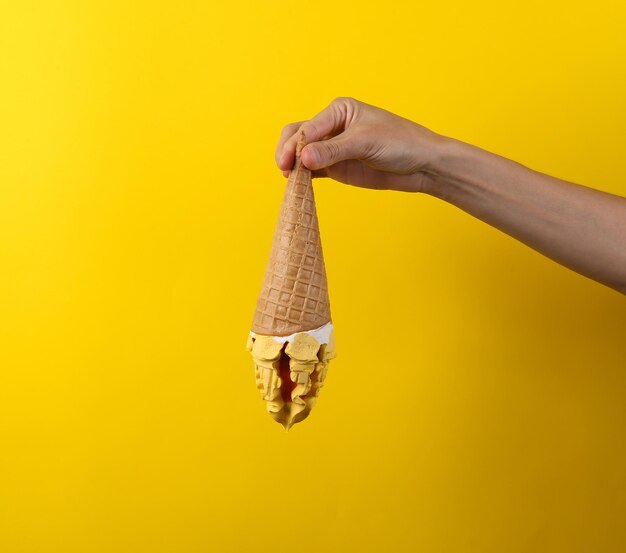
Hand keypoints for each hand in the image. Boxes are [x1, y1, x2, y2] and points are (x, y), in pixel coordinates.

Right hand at [275, 97, 444, 191]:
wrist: (422, 165)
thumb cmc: (400, 143)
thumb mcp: (365, 143)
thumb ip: (333, 151)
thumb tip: (303, 158)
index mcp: (338, 111)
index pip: (307, 127)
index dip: (294, 145)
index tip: (290, 163)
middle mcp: (331, 127)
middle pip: (297, 137)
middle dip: (288, 153)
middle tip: (286, 171)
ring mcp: (332, 149)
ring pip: (301, 155)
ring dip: (293, 167)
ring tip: (292, 182)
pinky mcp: (336, 168)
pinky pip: (312, 171)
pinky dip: (303, 178)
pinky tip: (299, 187)